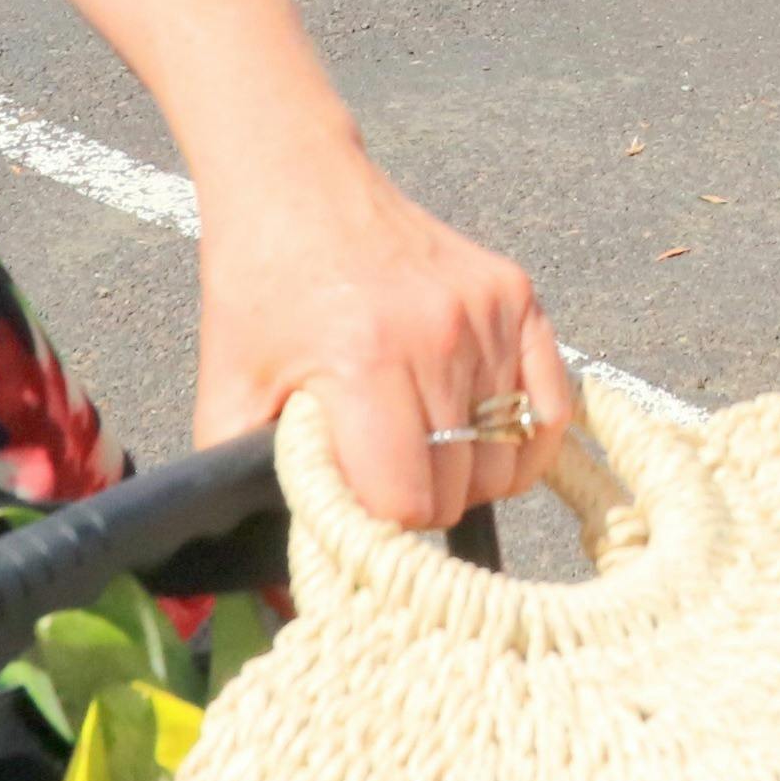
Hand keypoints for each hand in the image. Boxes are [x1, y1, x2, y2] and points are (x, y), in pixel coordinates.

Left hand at [192, 151, 572, 532]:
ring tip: (423, 453)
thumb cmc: (259, 295)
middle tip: (384, 479)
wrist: (299, 188)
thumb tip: (282, 592)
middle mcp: (438, 336)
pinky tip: (481, 440)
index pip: (407, 502)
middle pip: (461, 489)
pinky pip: (551, 407)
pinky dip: (524, 441)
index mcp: (364, 362)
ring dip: (469, 475)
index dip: (378, 523)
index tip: (356, 510)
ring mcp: (486, 314)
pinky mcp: (517, 296)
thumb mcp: (228, 395)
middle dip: (421, 503)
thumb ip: (246, 490)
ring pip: (508, 459)